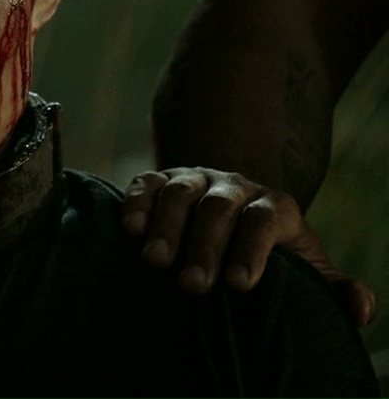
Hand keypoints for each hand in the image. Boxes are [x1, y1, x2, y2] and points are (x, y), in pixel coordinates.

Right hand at [121, 167, 376, 325]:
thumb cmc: (269, 254)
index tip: (238, 285)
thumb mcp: (305, 268)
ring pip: (180, 191)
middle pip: (219, 207)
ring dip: (166, 226)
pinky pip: (146, 182)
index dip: (252, 249)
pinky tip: (128, 229)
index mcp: (274, 206)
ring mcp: (194, 179)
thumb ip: (333, 287)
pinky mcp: (160, 179)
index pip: (265, 218)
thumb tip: (359, 308)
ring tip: (154, 263)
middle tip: (192, 286)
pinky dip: (136, 201)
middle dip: (204, 246)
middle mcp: (234, 186)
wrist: (234, 213)